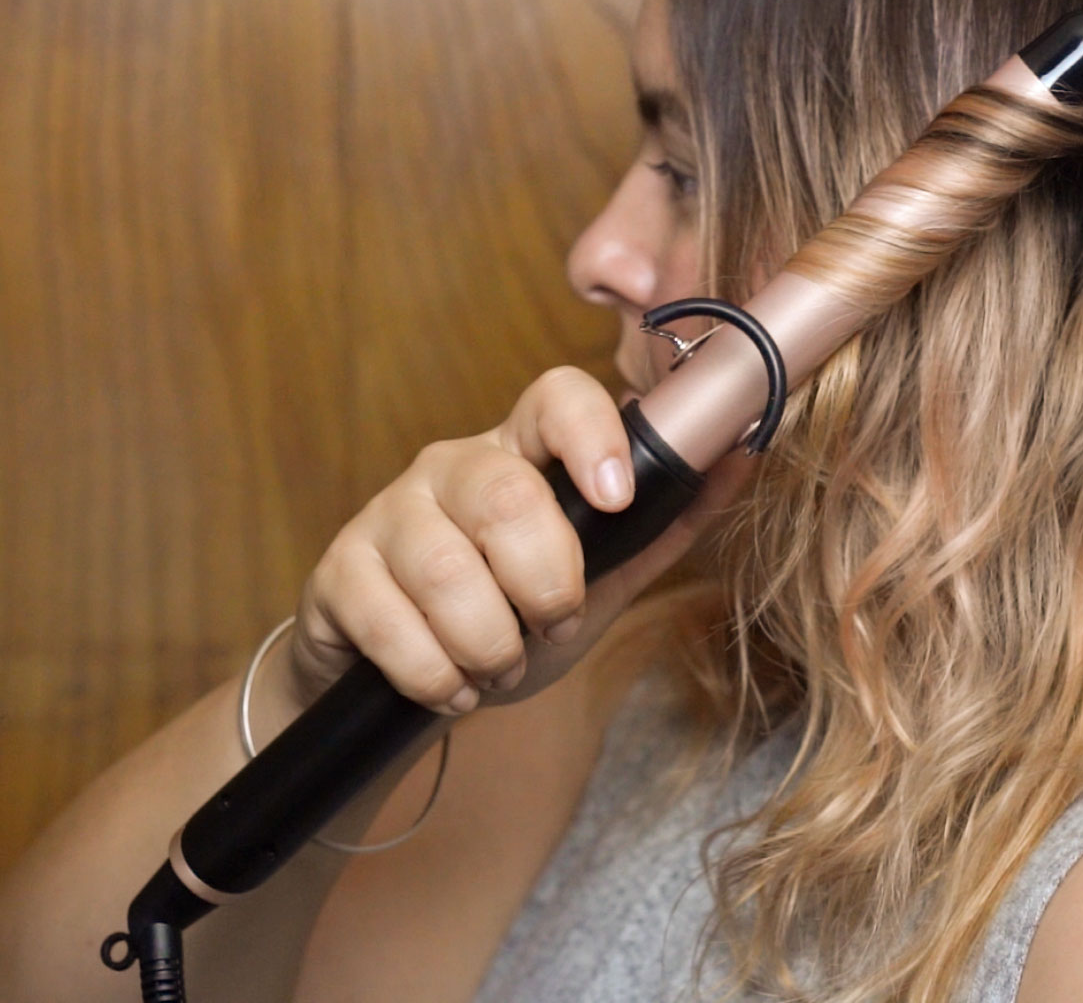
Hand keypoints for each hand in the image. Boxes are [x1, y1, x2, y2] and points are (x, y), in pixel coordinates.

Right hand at [287, 366, 753, 715]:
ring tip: (499, 668)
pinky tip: (450, 686)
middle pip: (503, 495)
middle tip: (553, 629)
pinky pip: (388, 622)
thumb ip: (662, 525)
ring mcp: (386, 514)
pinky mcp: (338, 571)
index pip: (554, 397)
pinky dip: (435, 674)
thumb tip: (744, 454)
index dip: (588, 434)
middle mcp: (450, 467)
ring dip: (490, 644)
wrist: (412, 683)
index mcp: (522, 453)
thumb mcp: (600, 577)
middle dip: (546, 584)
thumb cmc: (512, 613)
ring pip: (445, 570)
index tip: (616, 497)